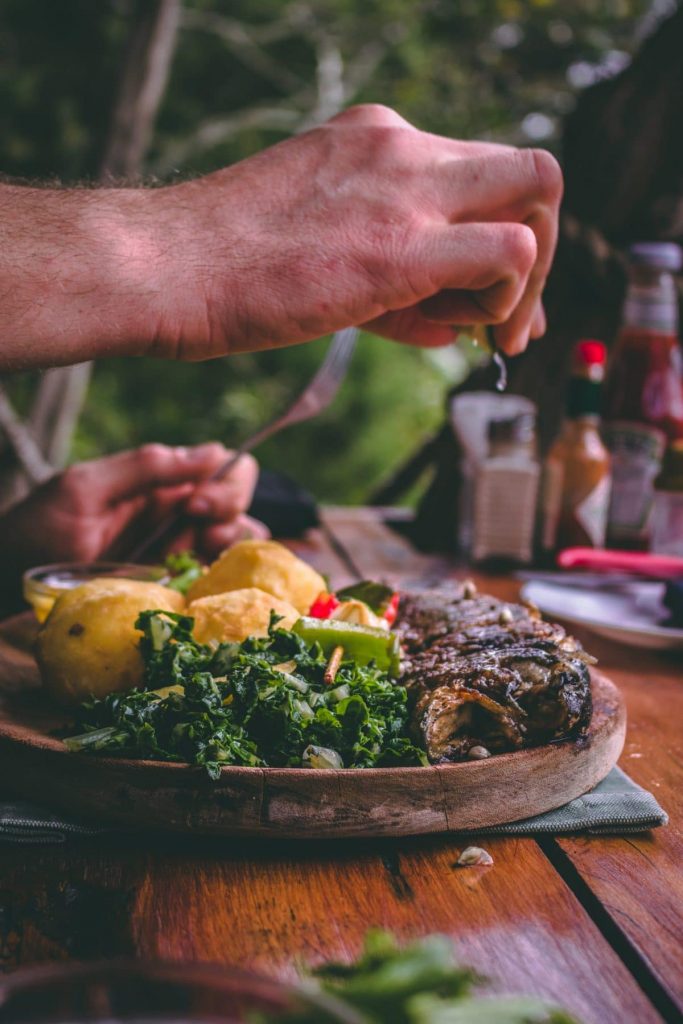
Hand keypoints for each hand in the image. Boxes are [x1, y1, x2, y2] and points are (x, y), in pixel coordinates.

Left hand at [0, 443, 267, 573]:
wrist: (10, 578)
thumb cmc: (39, 529)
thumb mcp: (86, 487)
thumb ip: (146, 466)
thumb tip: (214, 451)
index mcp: (161, 481)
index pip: (224, 465)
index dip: (226, 481)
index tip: (196, 503)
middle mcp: (177, 513)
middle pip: (240, 502)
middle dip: (229, 510)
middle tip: (193, 525)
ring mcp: (176, 551)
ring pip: (238, 539)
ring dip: (229, 544)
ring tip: (191, 556)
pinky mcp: (173, 586)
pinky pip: (216, 579)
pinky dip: (221, 578)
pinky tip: (194, 581)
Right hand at [154, 104, 561, 357]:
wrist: (165, 267)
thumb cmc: (227, 269)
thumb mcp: (321, 246)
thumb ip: (396, 275)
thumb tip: (458, 324)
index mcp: (376, 139)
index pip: (478, 174)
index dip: (501, 234)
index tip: (487, 295)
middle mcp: (401, 146)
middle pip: (528, 170)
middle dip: (540, 251)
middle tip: (512, 318)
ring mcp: (404, 188)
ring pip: (539, 195)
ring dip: (531, 277)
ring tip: (484, 332)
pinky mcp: (401, 246)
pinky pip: (512, 252)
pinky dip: (510, 298)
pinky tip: (468, 332)